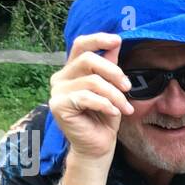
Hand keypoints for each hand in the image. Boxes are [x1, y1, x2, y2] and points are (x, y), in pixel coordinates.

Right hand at [48, 33, 135, 160]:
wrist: (98, 146)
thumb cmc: (104, 118)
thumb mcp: (112, 88)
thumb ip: (110, 67)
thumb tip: (115, 43)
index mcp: (72, 70)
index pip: (81, 45)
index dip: (98, 39)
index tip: (117, 40)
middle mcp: (61, 77)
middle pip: (88, 60)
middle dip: (114, 72)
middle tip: (128, 87)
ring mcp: (57, 91)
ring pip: (92, 81)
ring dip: (114, 95)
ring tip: (125, 107)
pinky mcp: (58, 106)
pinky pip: (87, 97)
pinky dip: (105, 104)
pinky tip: (114, 112)